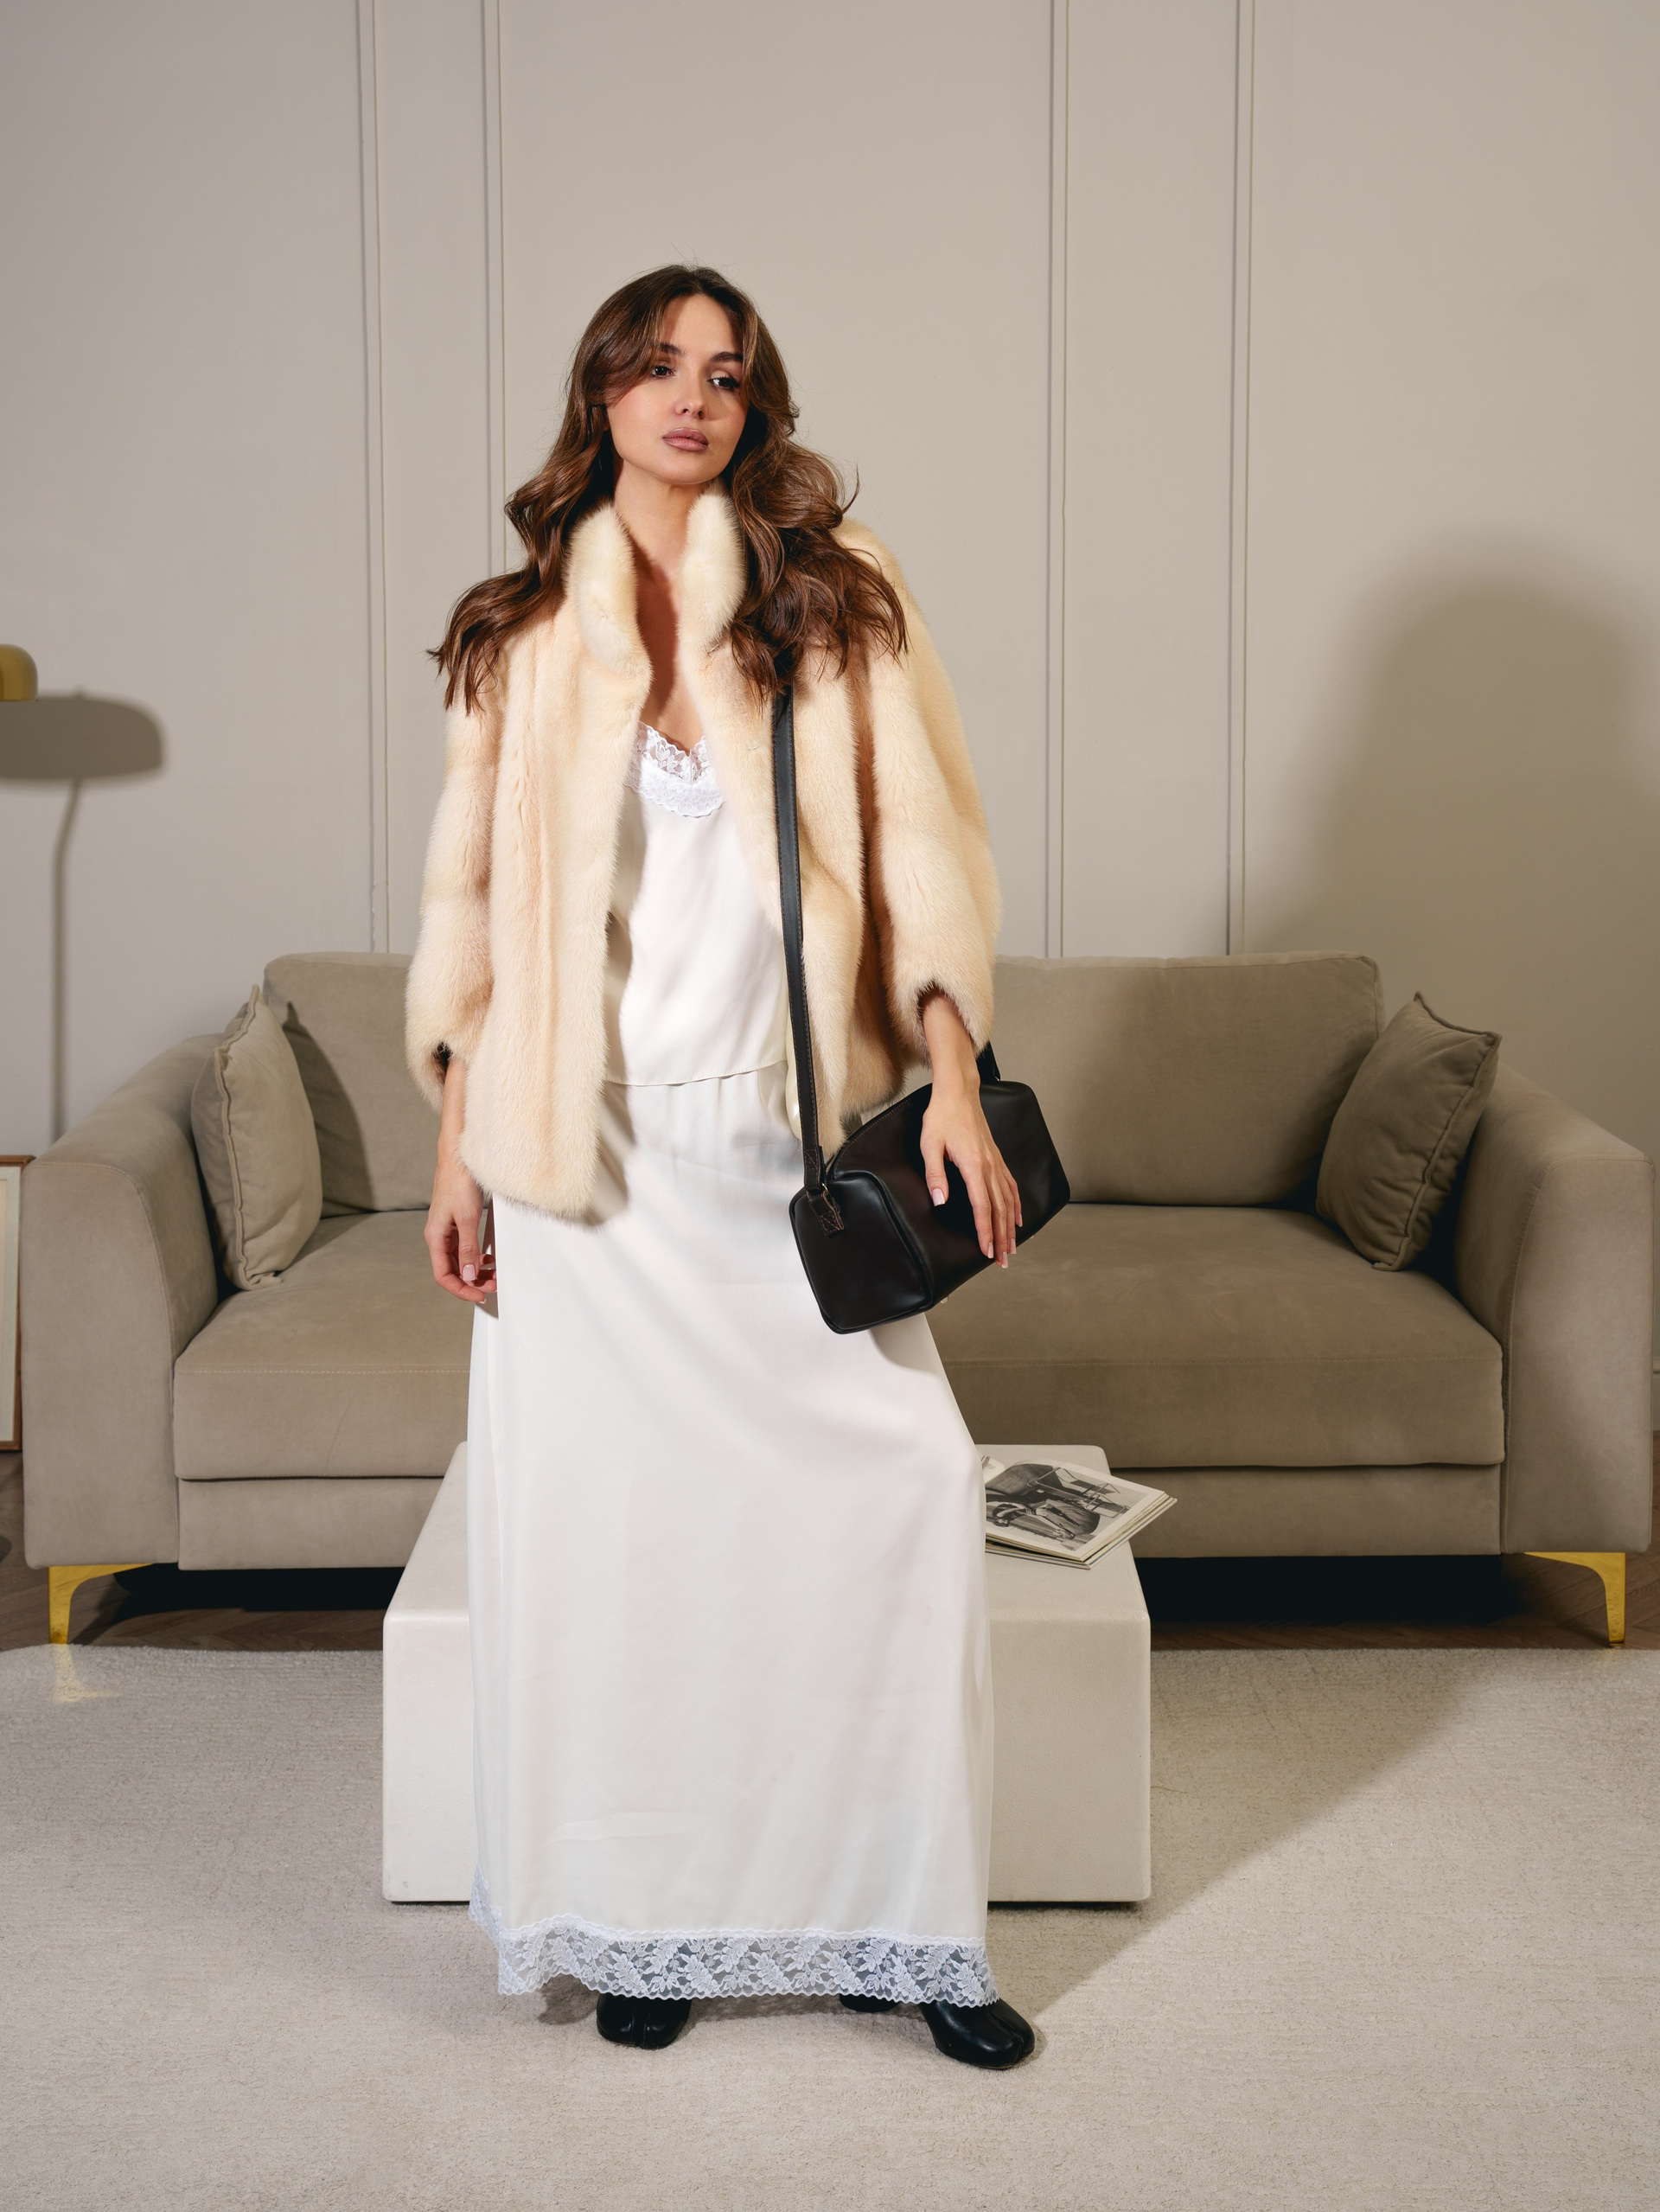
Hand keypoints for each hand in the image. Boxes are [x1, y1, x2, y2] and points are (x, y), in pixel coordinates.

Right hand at [426, 1152, 492, 1301]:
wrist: (458, 1157)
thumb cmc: (459, 1183)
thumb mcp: (468, 1219)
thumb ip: (468, 1249)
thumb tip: (469, 1276)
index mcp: (435, 1238)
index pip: (444, 1275)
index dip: (461, 1290)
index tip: (481, 1295)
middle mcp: (438, 1237)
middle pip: (452, 1270)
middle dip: (472, 1282)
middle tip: (494, 1286)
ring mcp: (446, 1231)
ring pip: (459, 1261)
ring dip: (476, 1271)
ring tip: (495, 1275)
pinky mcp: (456, 1224)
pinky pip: (464, 1249)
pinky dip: (476, 1257)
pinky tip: (489, 1259)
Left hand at [918, 989, 1021, 1267]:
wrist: (958, 1092)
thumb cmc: (941, 1117)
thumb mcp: (930, 1145)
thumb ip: (935, 1174)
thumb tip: (939, 1201)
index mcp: (973, 1166)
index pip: (982, 1207)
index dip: (985, 1232)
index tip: (987, 1252)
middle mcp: (989, 1166)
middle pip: (999, 1209)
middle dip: (1001, 1238)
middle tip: (1003, 1261)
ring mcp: (996, 1161)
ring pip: (1008, 1200)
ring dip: (1010, 1227)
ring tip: (1012, 1247)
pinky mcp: (996, 1157)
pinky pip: (1010, 1185)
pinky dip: (1016, 1204)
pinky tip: (1017, 1218)